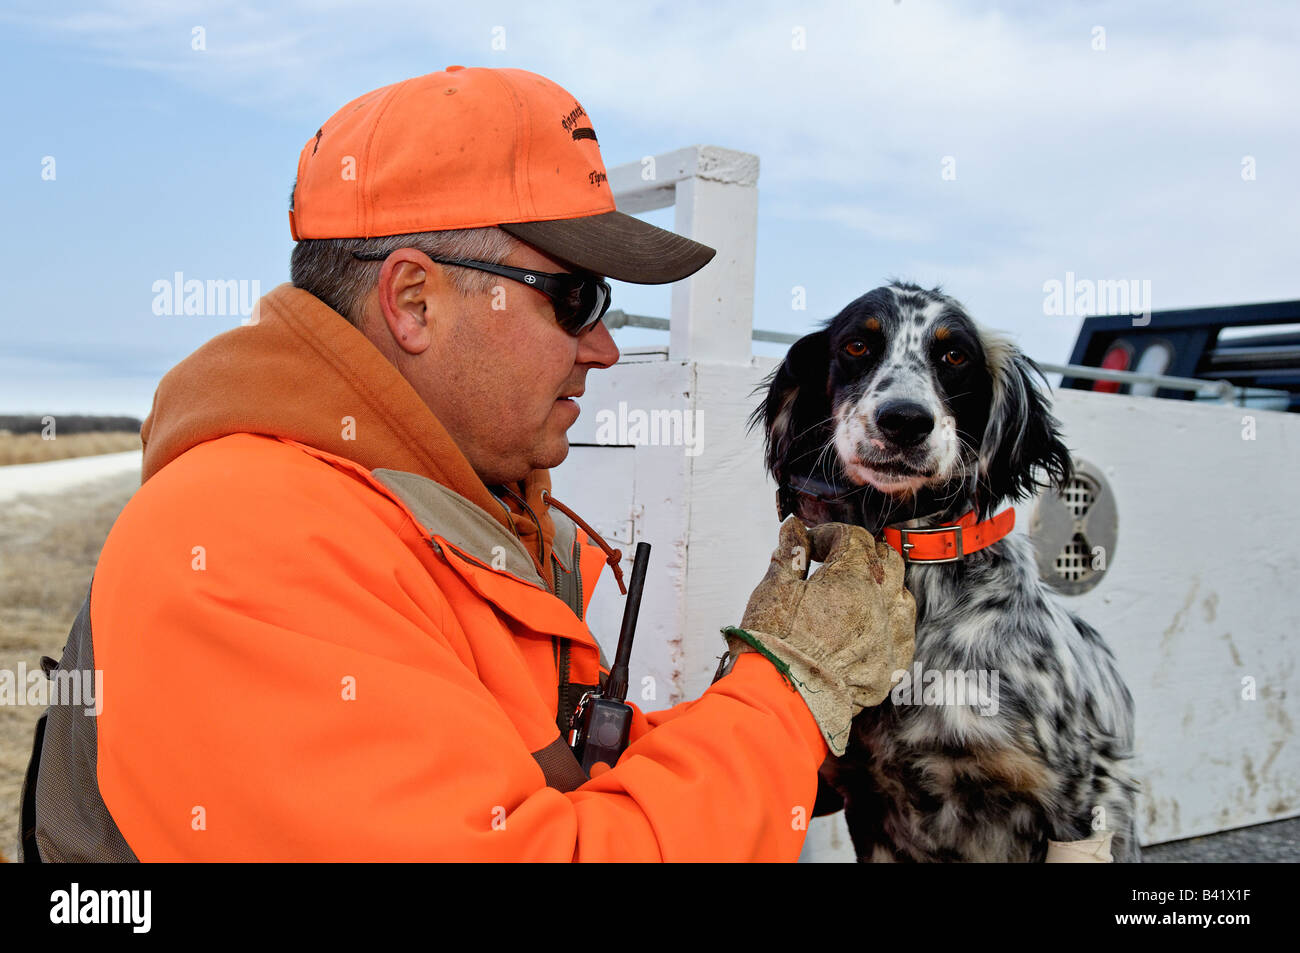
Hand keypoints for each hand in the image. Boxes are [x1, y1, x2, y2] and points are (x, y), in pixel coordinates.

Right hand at [722, 517, 914, 754]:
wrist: (784, 698)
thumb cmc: (775, 644)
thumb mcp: (773, 588)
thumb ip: (789, 553)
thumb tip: (794, 528)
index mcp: (852, 579)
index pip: (853, 538)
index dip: (829, 535)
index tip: (810, 545)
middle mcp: (880, 605)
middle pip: (887, 561)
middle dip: (863, 553)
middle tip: (837, 560)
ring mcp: (891, 638)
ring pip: (902, 597)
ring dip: (884, 587)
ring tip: (858, 593)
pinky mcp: (891, 669)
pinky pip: (903, 636)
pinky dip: (889, 625)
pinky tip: (870, 628)